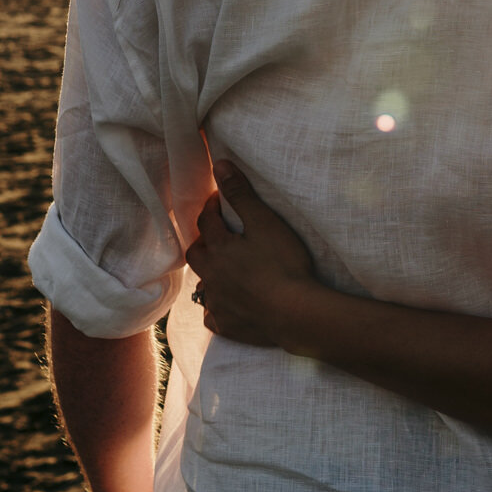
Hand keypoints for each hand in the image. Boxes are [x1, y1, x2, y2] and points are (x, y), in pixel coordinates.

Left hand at [183, 163, 322, 349]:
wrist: (295, 313)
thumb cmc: (283, 264)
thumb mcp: (265, 222)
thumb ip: (241, 194)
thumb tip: (219, 164)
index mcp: (218, 248)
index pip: (207, 221)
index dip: (211, 208)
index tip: (218, 200)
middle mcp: (211, 276)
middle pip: (197, 254)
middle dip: (204, 241)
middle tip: (218, 235)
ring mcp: (217, 303)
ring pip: (202, 286)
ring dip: (209, 275)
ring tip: (223, 270)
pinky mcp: (227, 326)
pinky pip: (213, 316)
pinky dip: (216, 308)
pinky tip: (226, 306)